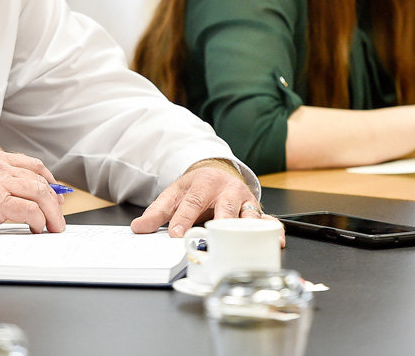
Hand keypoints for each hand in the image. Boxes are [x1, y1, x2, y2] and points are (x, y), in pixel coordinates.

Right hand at [0, 149, 66, 237]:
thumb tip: (17, 197)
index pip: (30, 164)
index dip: (47, 179)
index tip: (55, 192)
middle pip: (39, 179)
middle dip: (54, 198)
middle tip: (59, 213)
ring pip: (39, 193)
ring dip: (51, 212)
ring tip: (54, 226)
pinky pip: (29, 210)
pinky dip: (38, 220)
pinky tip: (37, 228)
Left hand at [130, 160, 279, 243]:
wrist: (217, 172)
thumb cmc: (196, 188)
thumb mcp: (174, 195)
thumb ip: (156, 213)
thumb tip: (139, 228)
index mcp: (204, 183)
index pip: (192, 202)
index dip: (184, 219)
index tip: (177, 234)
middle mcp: (227, 190)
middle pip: (224, 208)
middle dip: (220, 225)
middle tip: (213, 240)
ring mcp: (244, 200)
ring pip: (249, 214)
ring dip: (248, 229)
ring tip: (245, 243)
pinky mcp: (256, 209)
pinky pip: (267, 219)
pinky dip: (272, 230)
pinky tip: (276, 240)